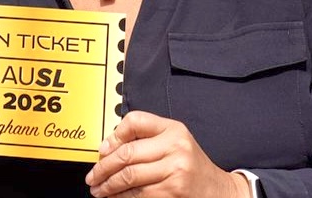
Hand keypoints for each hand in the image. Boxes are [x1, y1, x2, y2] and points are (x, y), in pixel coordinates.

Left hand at [85, 110, 251, 196]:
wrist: (220, 191)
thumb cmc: (191, 165)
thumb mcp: (174, 141)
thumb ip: (145, 137)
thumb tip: (107, 148)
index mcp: (173, 130)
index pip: (135, 121)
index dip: (114, 135)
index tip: (102, 150)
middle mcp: (175, 148)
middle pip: (127, 154)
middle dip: (103, 167)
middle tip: (92, 175)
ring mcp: (175, 172)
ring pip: (130, 177)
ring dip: (109, 185)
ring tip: (99, 189)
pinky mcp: (173, 193)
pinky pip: (139, 194)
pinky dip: (123, 197)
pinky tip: (115, 197)